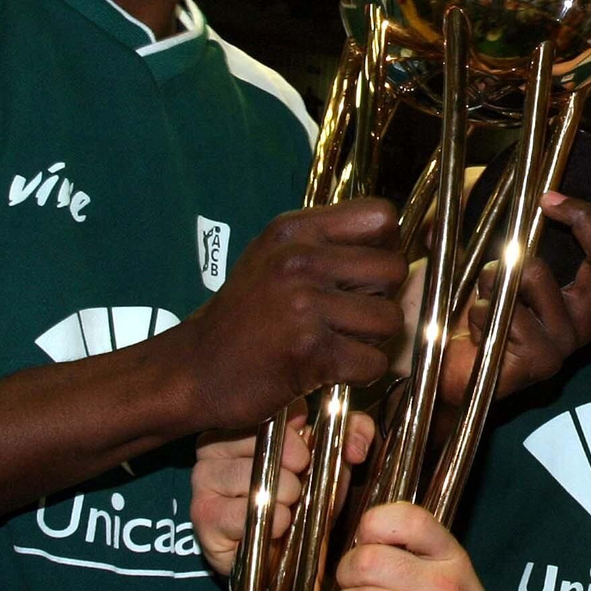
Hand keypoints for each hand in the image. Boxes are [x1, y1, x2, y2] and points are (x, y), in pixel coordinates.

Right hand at [176, 199, 405, 430]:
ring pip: (390, 319)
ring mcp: (304, 305)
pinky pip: (373, 362)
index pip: (381, 216)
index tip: (364, 272)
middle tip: (350, 316)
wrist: (193, 369)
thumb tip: (397, 245)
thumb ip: (326, 244)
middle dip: (381, 298)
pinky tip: (330, 368)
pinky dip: (360, 373)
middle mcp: (299, 259)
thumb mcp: (273, 256)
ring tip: (338, 342)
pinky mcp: (309, 352)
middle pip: (394, 269)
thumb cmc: (242, 317)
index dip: (385, 246)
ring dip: (372, 339)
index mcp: (293, 229)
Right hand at [190, 402, 375, 576]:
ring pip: (253, 475)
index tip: (309, 452)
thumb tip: (354, 444)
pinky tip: (280, 524)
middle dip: (295, 464)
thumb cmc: (303, 499)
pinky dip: (270, 519)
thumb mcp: (332, 461)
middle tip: (301, 482)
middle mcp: (213, 445)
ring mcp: (204, 480)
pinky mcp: (204, 516)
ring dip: (285, 493)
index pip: (272, 409)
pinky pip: (240, 512)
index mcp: (241, 421)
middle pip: (263, 441)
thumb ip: (352, 435)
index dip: (300, 433)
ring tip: (291, 504)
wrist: (282, 559)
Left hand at [439, 186, 590, 404]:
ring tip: (483, 300)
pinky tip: (475, 334)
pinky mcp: (536, 366)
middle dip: (567, 225)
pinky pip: (503, 312)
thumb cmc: (469, 312)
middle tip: (540, 203)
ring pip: (534, 276)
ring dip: (494, 278)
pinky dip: (477, 311)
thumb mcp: (489, 258)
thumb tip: (506, 180)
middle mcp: (582, 324)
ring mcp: (562, 348)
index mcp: (580, 299)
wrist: (443, 374)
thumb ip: (502, 222)